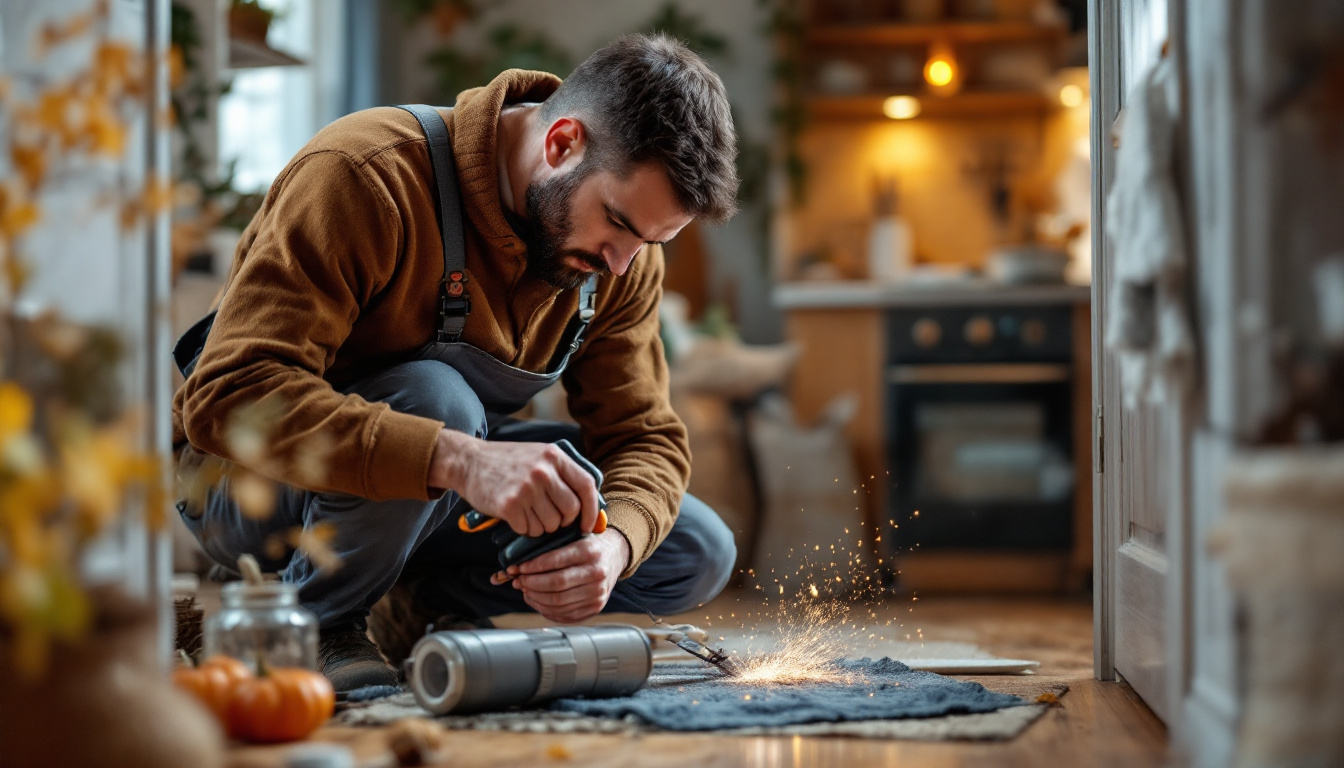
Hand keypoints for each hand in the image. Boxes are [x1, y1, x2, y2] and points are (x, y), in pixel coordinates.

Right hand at [429, 430, 601, 536]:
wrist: (469, 461)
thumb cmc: (508, 462)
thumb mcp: (539, 455)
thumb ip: (563, 475)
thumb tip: (591, 507)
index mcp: (554, 457)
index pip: (586, 486)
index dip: (591, 509)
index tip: (587, 524)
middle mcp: (542, 471)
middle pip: (570, 510)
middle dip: (564, 521)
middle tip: (552, 520)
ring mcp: (526, 488)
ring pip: (550, 524)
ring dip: (542, 526)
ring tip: (529, 513)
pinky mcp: (509, 505)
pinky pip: (529, 530)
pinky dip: (525, 529)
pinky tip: (516, 516)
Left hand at [490, 530, 630, 622]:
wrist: (614, 556)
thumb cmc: (588, 545)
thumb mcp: (574, 536)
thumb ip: (551, 544)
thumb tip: (519, 561)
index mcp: (590, 551)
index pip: (555, 561)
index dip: (533, 567)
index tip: (518, 567)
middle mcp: (597, 573)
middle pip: (556, 584)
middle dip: (531, 584)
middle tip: (518, 581)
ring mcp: (597, 593)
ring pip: (558, 602)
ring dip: (535, 598)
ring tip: (525, 590)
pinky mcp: (595, 607)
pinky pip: (564, 614)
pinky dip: (545, 609)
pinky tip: (536, 600)